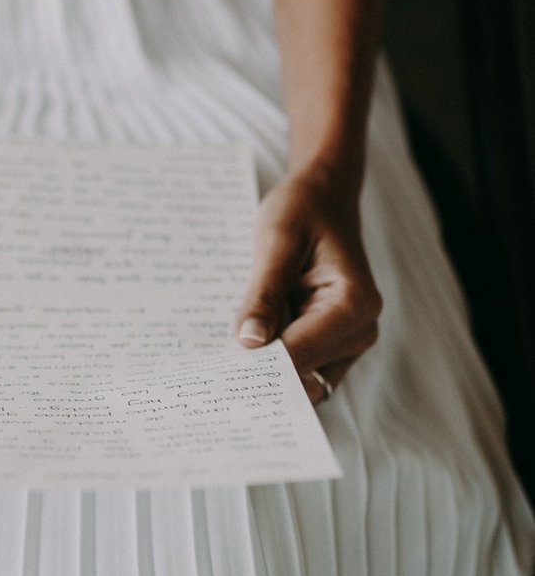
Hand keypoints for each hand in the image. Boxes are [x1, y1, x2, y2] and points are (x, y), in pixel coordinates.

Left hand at [235, 167, 381, 403]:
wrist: (323, 195)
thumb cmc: (302, 210)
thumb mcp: (276, 242)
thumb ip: (264, 294)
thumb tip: (248, 344)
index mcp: (353, 304)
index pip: (301, 353)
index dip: (259, 366)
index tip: (219, 373)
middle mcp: (361, 329)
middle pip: (303, 372)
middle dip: (262, 373)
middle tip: (215, 373)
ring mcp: (351, 339)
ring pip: (304, 380)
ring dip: (267, 374)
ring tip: (227, 363)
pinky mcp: (334, 342)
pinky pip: (303, 368)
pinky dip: (276, 365)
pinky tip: (246, 352)